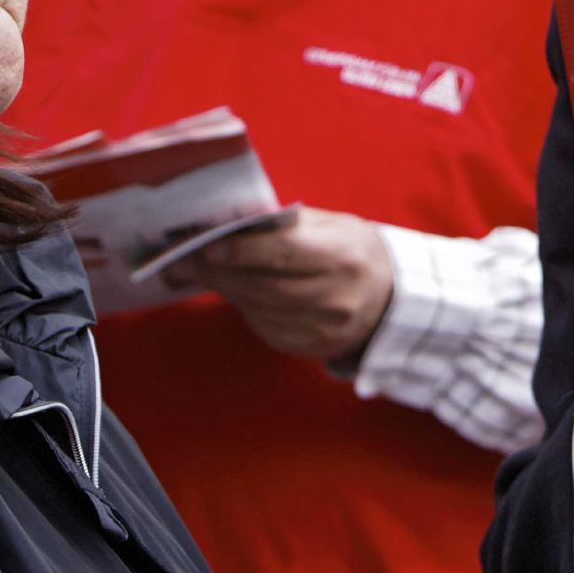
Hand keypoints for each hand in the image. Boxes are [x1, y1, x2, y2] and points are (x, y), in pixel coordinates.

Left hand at [177, 206, 393, 363]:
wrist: (391, 296)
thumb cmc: (353, 249)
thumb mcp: (330, 224)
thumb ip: (285, 224)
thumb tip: (229, 224)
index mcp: (343, 256)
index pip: (283, 253)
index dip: (240, 251)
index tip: (203, 245)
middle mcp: (337, 297)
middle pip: (264, 286)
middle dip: (218, 271)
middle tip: (182, 259)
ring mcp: (325, 329)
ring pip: (258, 309)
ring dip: (224, 288)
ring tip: (197, 270)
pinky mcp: (312, 348)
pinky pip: (265, 327)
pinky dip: (244, 306)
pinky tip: (233, 289)